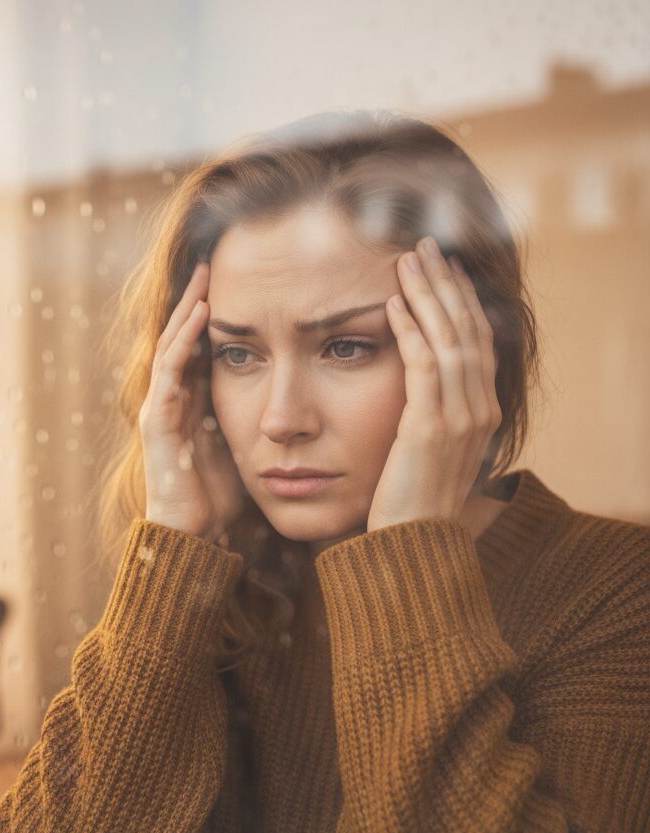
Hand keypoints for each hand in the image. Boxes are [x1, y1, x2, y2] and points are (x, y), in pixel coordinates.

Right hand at [140, 261, 246, 543]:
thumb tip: (292, 400)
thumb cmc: (221, 498)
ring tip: (205, 276)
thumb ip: (254, 417)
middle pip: (181, 338)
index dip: (212, 316)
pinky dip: (184, 341)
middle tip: (213, 263)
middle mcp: (170, 400)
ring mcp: (159, 408)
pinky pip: (169, 371)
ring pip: (171, 346)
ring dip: (188, 310)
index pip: (199, 349)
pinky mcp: (156, 421)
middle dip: (196, 301)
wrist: (194, 535)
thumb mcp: (244, 446)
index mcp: (190, 404)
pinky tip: (202, 316)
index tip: (235, 283)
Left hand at [367, 236, 501, 533]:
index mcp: (482, 411)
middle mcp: (479, 409)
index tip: (440, 267)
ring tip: (408, 260)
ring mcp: (459, 419)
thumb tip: (414, 383)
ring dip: (427, 296)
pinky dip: (412, 331)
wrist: (411, 544)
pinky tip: (393, 304)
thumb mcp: (427, 448)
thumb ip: (429, 412)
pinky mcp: (430, 429)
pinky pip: (424, 367)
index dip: (459, 300)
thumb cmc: (410, 498)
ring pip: (449, 340)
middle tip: (424, 246)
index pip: (475, 340)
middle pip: (467, 330)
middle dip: (445, 284)